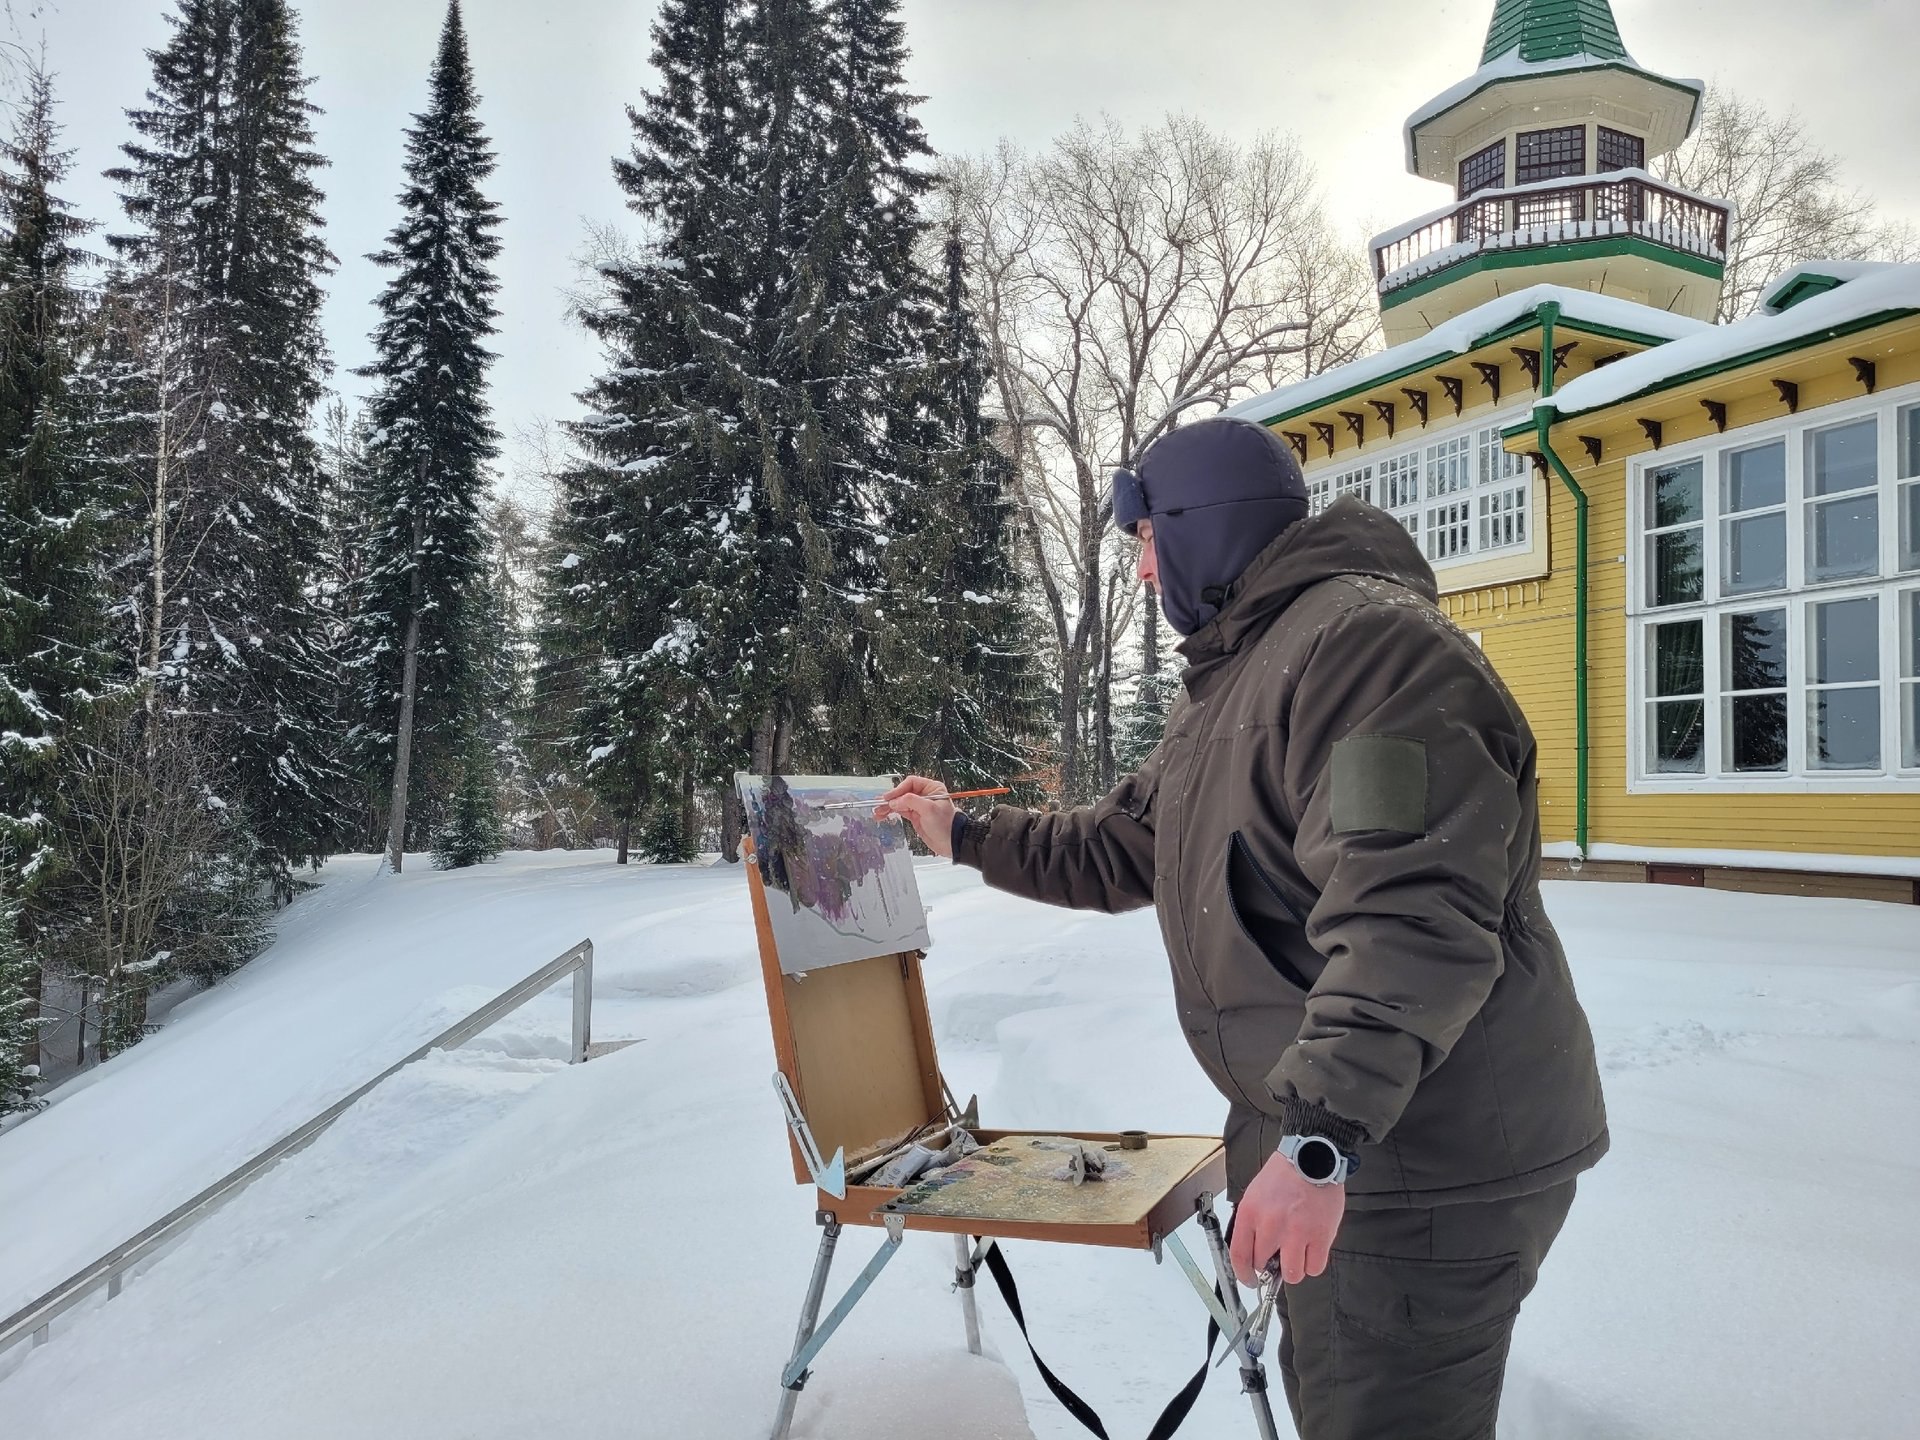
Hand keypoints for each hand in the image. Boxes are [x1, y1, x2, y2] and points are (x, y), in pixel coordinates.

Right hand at [875, 776, 957, 856]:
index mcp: (931, 788)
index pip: (910, 783)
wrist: (951, 842)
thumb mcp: (929, 809)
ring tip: (877, 812)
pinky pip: (900, 811)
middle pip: (903, 792)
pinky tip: (882, 815)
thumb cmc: (946, 825)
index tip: (889, 798)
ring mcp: (919, 806)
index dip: (898, 789)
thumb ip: (911, 801)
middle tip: (879, 804)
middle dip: (891, 799)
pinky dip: (891, 812)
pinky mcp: (915, 816)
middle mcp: (925, 795)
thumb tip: (895, 801)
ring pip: (899, 802)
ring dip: (888, 807)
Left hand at [1230, 1148, 1345, 1287]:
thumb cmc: (1284, 1175)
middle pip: (1264, 1265)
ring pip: (1292, 1273)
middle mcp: (1270, 1225)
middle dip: (1270, 1264)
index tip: (1250, 1279)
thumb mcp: (1255, 1195)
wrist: (1312, 1158)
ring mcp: (1296, 1232)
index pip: (1239, 1256)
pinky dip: (1313, 1264)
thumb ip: (1252, 1223)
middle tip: (1279, 1254)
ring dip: (1293, 1268)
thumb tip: (1252, 1252)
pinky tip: (1312, 1250)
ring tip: (1297, 1254)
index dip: (1243, 1274)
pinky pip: (1315, 1267)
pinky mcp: (1320, 1236)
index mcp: (1250, 1213)